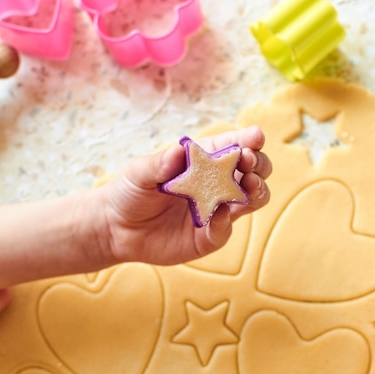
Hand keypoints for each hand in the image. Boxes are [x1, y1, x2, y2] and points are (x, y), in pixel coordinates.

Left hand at [98, 126, 271, 264]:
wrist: (116, 229)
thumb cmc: (130, 191)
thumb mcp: (140, 172)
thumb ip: (161, 163)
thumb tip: (180, 150)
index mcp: (204, 160)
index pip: (233, 146)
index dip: (248, 140)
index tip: (256, 137)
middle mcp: (217, 183)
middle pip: (253, 171)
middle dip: (258, 163)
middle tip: (249, 160)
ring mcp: (217, 210)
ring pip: (252, 199)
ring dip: (257, 190)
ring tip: (250, 183)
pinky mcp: (209, 237)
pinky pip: (225, 229)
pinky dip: (226, 221)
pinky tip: (220, 213)